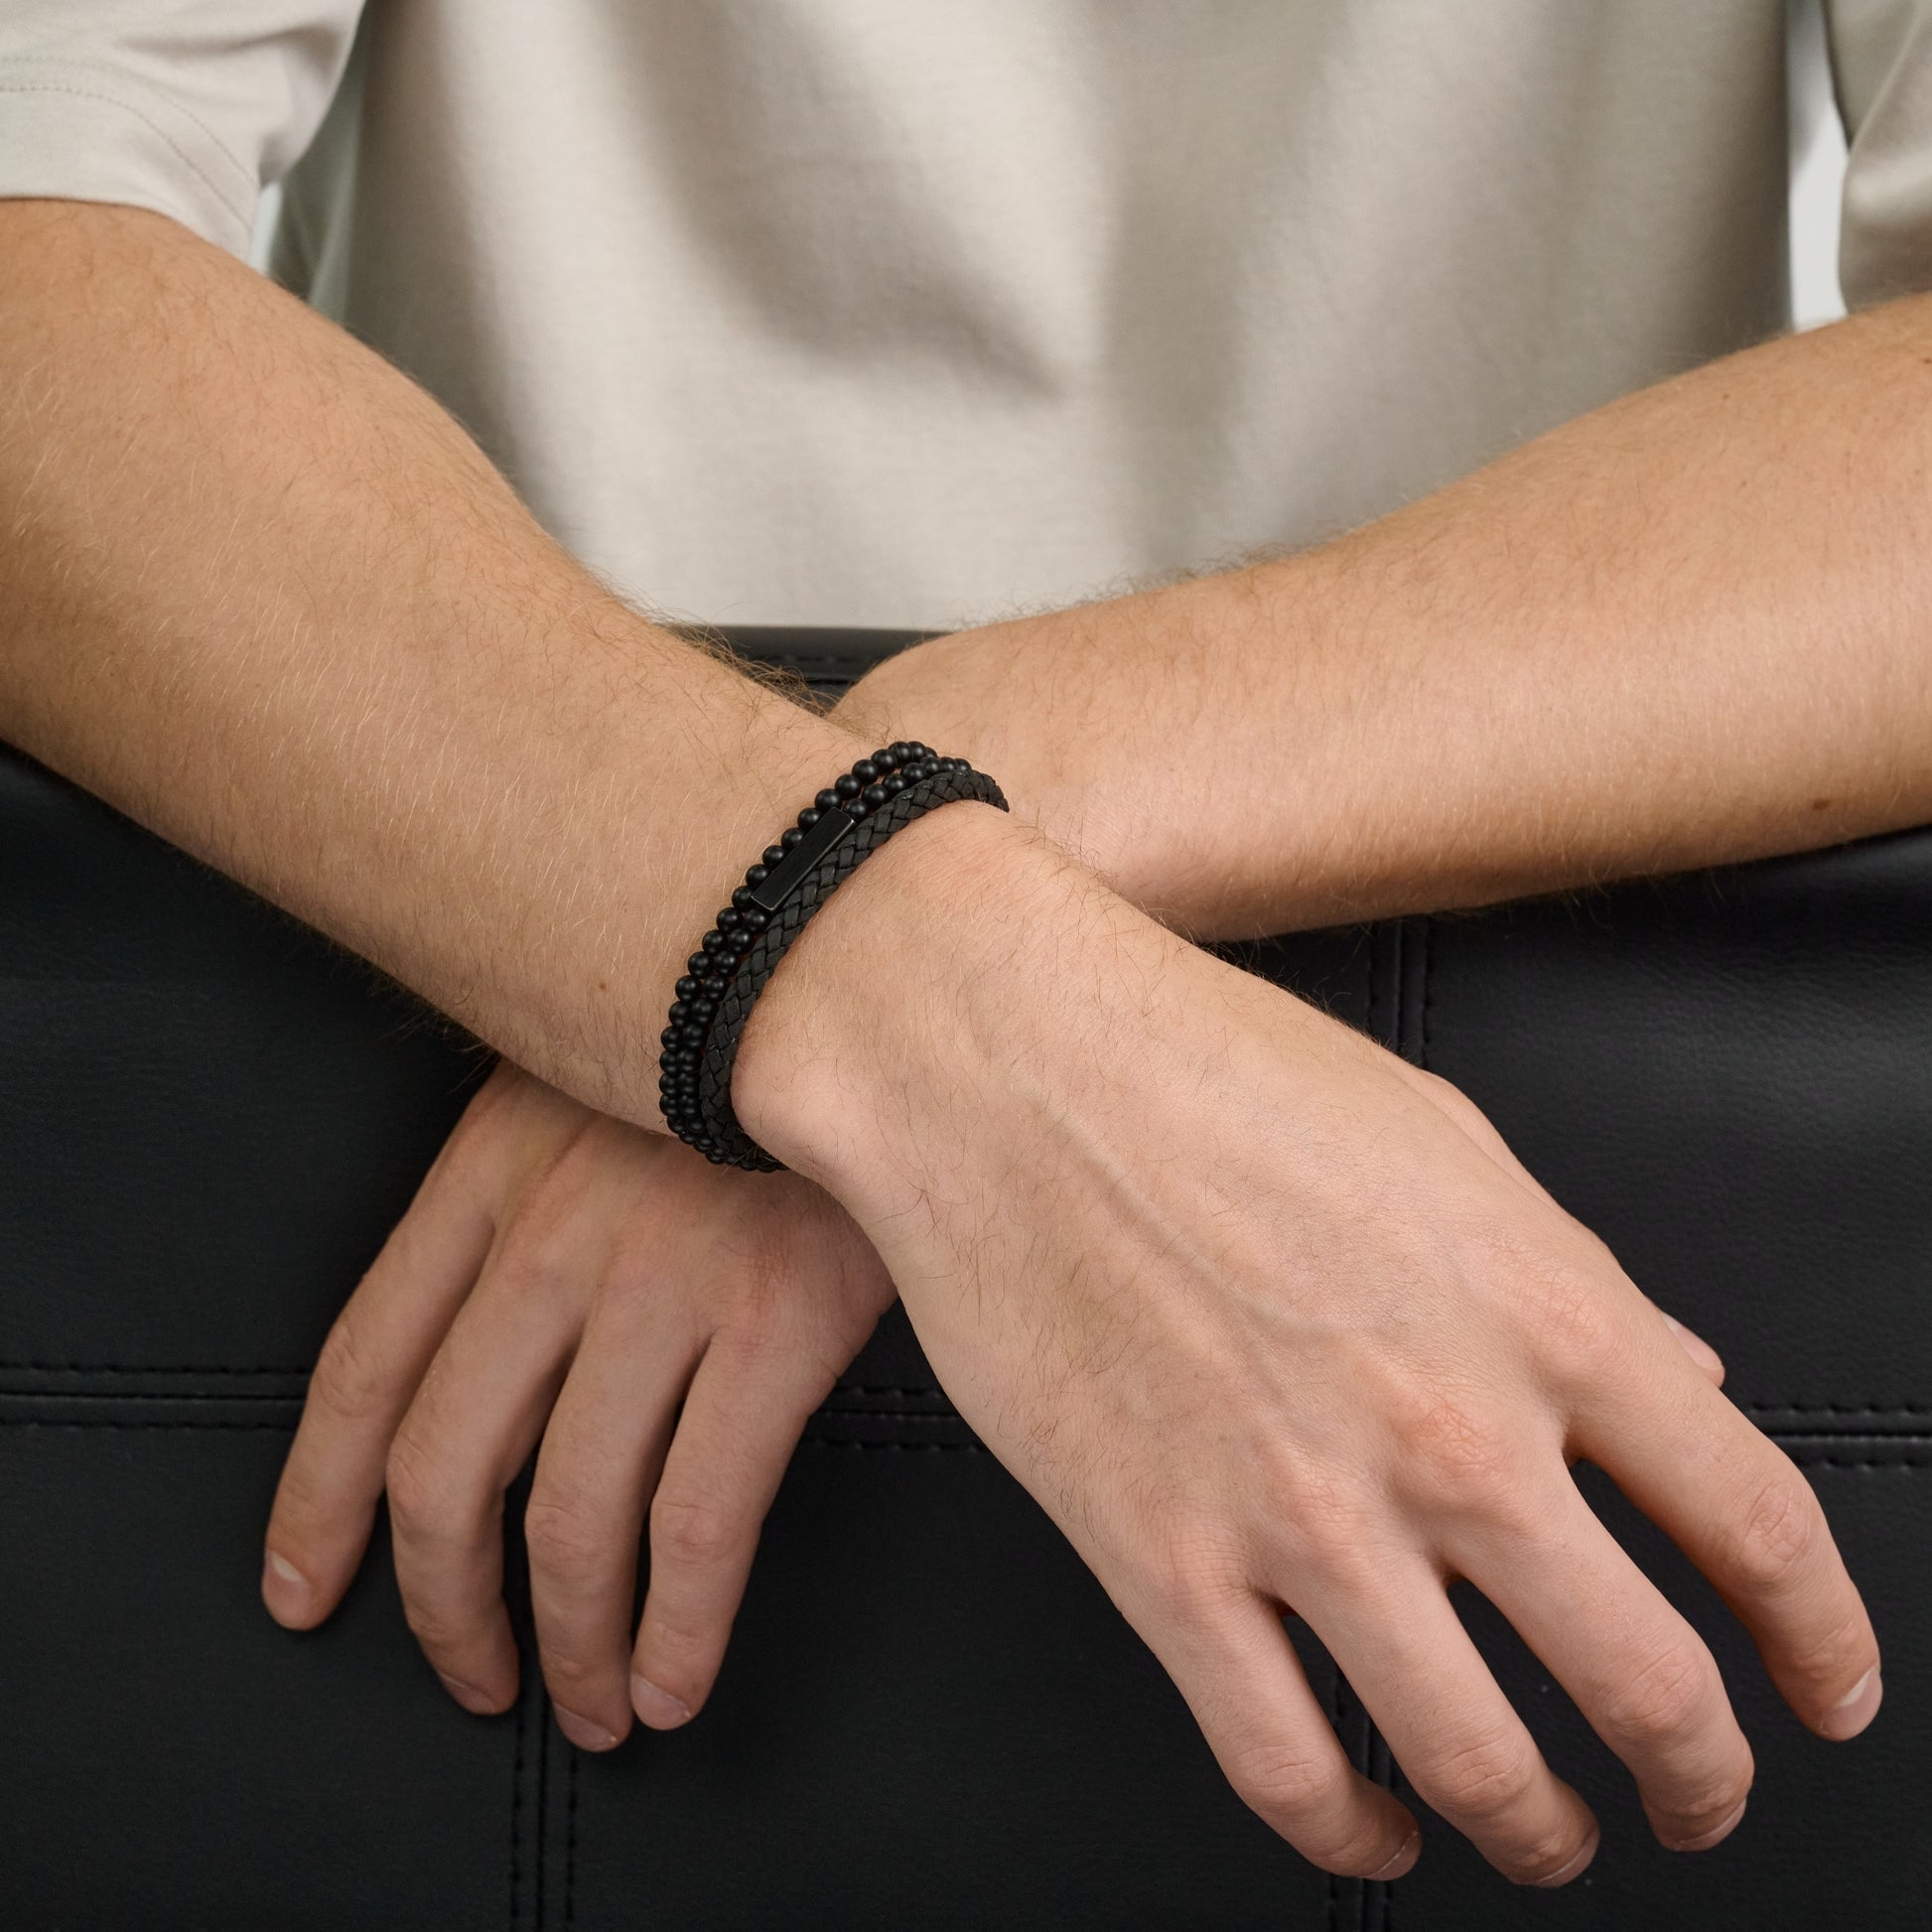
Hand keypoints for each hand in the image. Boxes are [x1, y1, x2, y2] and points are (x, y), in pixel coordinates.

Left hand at [261, 1062, 893, 1747]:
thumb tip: (491, 1371)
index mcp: (494, 1166)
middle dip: (447, 1606)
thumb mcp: (595, 1086)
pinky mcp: (778, 1319)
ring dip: (571, 1641)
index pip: (366, 1364)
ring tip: (592, 1702)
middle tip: (475, 1675)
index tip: (307, 1587)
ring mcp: (667, 1274)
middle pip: (451, 1465)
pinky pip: (702, 1518)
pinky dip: (679, 1626)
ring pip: (574, 1515)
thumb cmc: (746, 1051)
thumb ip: (525, 1202)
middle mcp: (559, 1227)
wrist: (884, 987)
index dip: (318, 1501)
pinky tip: (674, 1676)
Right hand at [739, 805, 1880, 1886]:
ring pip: (1483, 1766)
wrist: (1008, 1063)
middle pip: (1649, 1687)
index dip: (1820, 1640)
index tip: (1822, 1688)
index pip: (1756, 1525)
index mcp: (1544, 1311)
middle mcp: (1449, 1432)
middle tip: (1702, 1797)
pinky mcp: (1162, 1566)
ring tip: (1552, 1838)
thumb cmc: (1215, 1068)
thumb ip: (1578, 1281)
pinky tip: (1377, 1824)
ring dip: (1545, 1835)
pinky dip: (1354, 1834)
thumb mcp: (1446, 1140)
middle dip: (1703, 1778)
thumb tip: (1683, 1381)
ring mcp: (1304, 1514)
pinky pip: (1288, 1767)